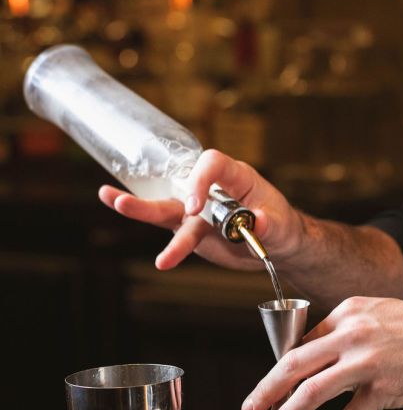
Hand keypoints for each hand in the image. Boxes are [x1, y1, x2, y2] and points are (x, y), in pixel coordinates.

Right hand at [99, 148, 302, 269]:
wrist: (276, 246)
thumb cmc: (282, 226)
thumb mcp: (280, 225)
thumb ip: (268, 224)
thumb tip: (260, 224)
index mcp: (236, 176)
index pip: (213, 164)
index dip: (201, 181)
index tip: (195, 208)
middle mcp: (211, 189)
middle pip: (182, 183)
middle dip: (166, 196)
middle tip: (147, 207)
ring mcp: (197, 209)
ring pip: (166, 207)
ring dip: (141, 208)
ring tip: (114, 201)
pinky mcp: (189, 227)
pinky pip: (164, 225)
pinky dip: (140, 218)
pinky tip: (112, 203)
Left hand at [242, 298, 402, 409]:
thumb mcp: (377, 313)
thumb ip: (346, 330)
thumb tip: (315, 353)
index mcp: (347, 313)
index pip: (302, 342)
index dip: (281, 368)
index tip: (270, 386)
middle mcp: (352, 335)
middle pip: (294, 364)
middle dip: (266, 389)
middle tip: (250, 408)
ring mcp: (367, 362)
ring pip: (313, 391)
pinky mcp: (384, 388)